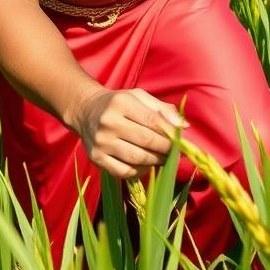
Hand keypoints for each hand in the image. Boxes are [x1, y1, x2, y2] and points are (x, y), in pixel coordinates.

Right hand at [66, 88, 187, 179]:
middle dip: (166, 150)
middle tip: (176, 153)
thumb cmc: (118, 103)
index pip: (153, 121)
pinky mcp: (96, 158)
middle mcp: (108, 122)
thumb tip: (184, 127)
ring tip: (163, 159)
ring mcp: (100, 142)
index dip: (171, 134)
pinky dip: (139, 172)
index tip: (181, 141)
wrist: (85, 111)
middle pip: (146, 141)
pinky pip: (124, 171)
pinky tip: (145, 165)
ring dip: (155, 162)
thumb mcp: (139, 97)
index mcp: (120, 103)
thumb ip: (162, 109)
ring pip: (137, 159)